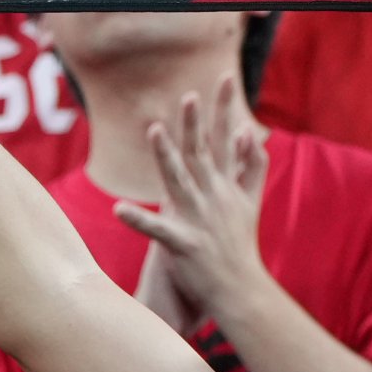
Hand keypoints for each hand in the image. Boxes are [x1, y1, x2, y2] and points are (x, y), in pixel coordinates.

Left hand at [116, 75, 273, 328]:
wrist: (242, 292)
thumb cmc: (240, 246)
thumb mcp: (251, 202)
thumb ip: (252, 167)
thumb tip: (251, 133)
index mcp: (226, 187)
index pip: (225, 140)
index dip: (224, 109)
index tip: (223, 79)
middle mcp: (213, 198)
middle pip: (201, 153)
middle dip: (195, 122)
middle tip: (188, 94)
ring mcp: (199, 220)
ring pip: (179, 181)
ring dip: (166, 156)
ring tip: (154, 130)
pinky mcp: (184, 245)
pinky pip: (157, 230)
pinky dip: (138, 219)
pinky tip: (119, 209)